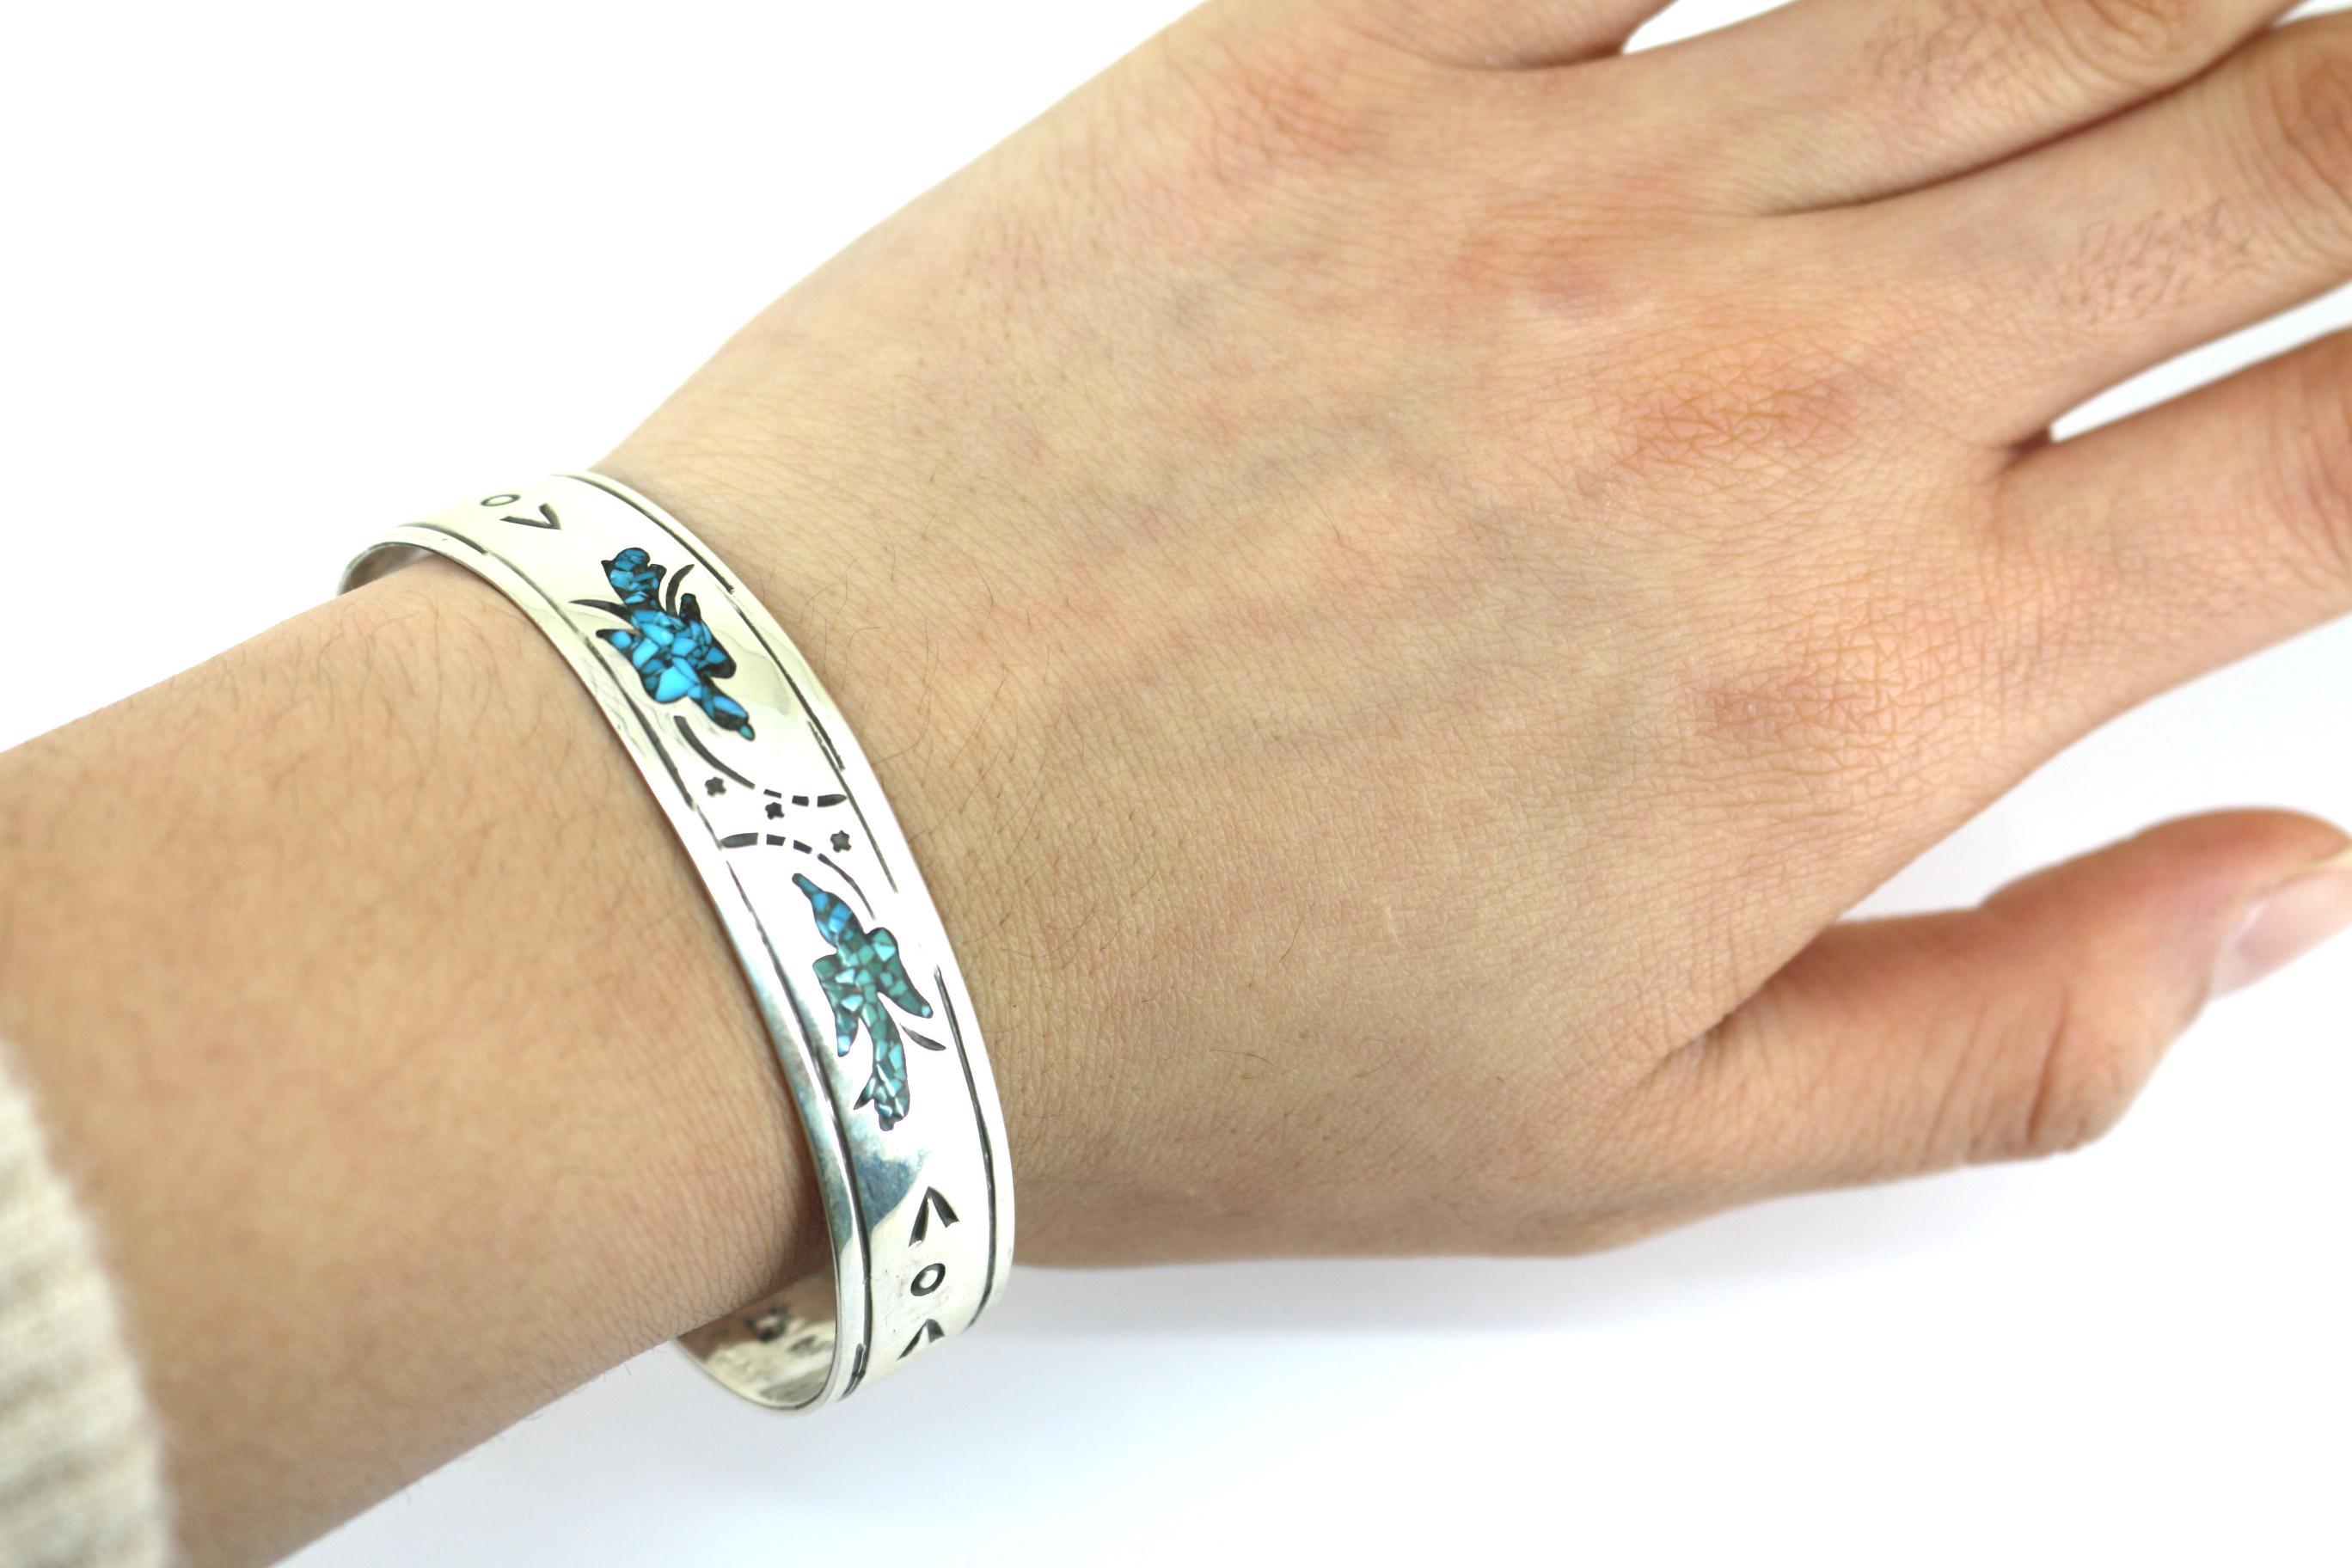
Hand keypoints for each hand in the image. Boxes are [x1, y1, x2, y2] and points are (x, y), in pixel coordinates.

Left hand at [601, 0, 2351, 1262]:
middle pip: (2233, 145)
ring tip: (2186, 42)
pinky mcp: (1312, 68)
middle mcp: (1760, 388)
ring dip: (2150, 7)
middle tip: (2312, 153)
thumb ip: (2007, 1031)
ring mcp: (1539, 193)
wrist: (772, 863)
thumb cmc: (1165, 1024)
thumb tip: (2282, 895)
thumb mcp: (1628, 1142)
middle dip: (2330, 134)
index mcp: (1859, 671)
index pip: (2333, 451)